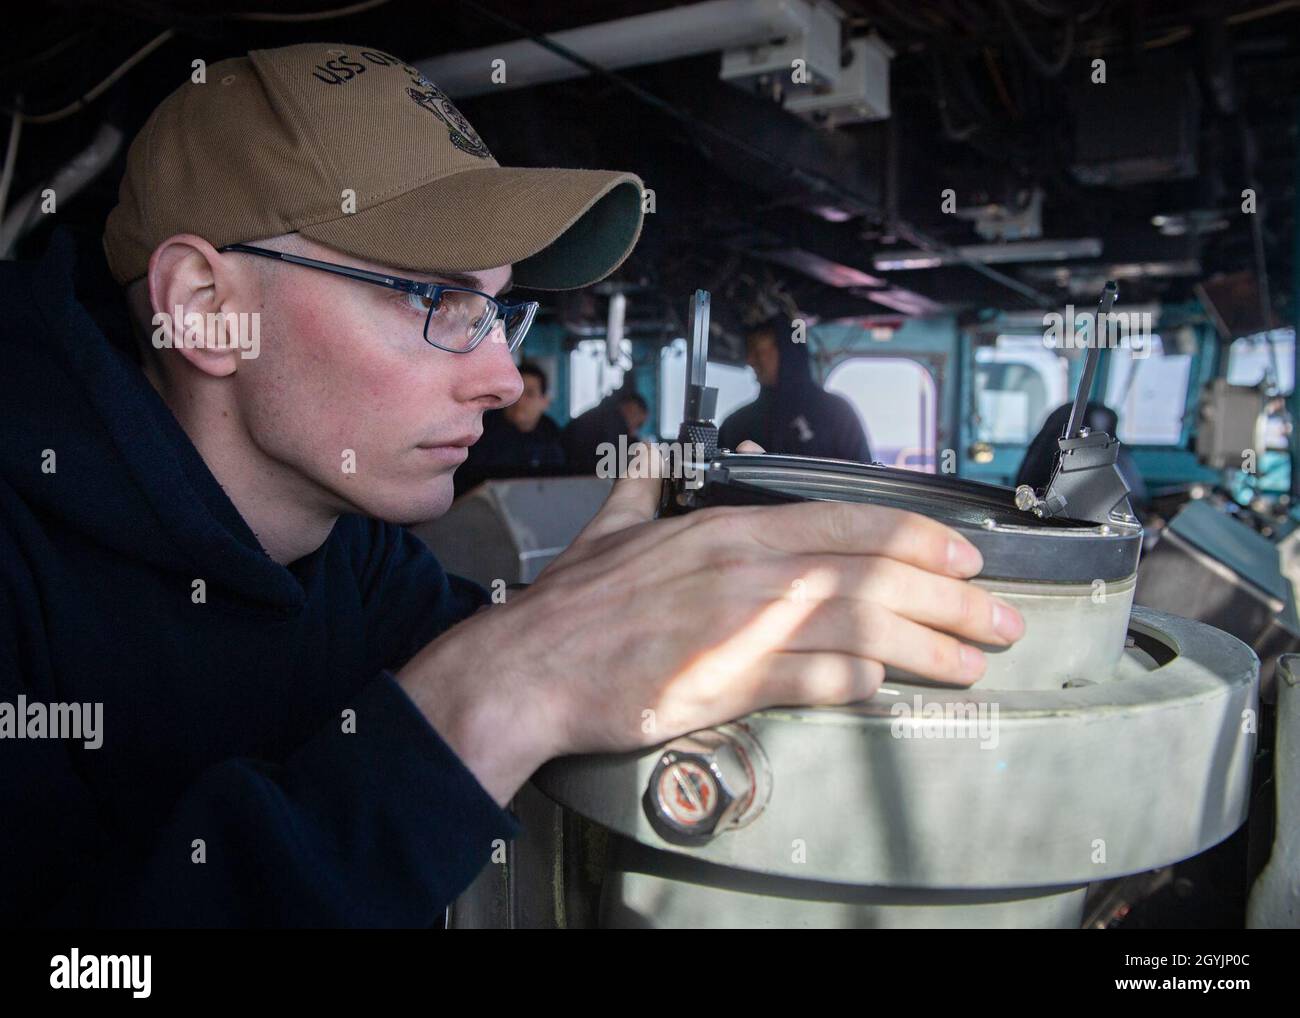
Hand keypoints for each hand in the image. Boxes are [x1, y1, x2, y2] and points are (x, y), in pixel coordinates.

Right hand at [397, 441, 1023, 803]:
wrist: (529, 667)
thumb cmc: (573, 605)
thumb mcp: (611, 525)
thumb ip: (642, 484)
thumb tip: (648, 455)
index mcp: (729, 530)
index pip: (848, 521)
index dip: (919, 538)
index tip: (964, 556)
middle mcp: (748, 571)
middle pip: (874, 574)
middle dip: (951, 597)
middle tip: (999, 617)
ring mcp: (742, 626)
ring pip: (861, 628)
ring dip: (929, 646)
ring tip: (972, 663)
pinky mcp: (728, 683)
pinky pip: (815, 680)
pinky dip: (860, 683)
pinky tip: (888, 689)